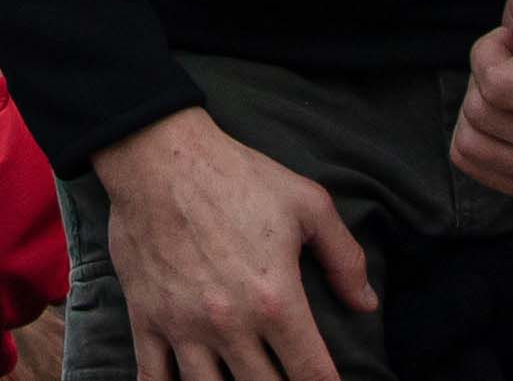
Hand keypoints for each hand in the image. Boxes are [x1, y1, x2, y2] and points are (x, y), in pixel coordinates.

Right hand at [94, 104, 371, 380]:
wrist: (158, 153)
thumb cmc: (236, 175)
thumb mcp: (308, 204)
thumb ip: (344, 257)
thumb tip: (366, 304)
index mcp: (276, 301)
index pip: (313, 375)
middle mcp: (231, 324)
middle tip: (285, 380)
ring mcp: (184, 326)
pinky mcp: (147, 317)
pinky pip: (152, 377)